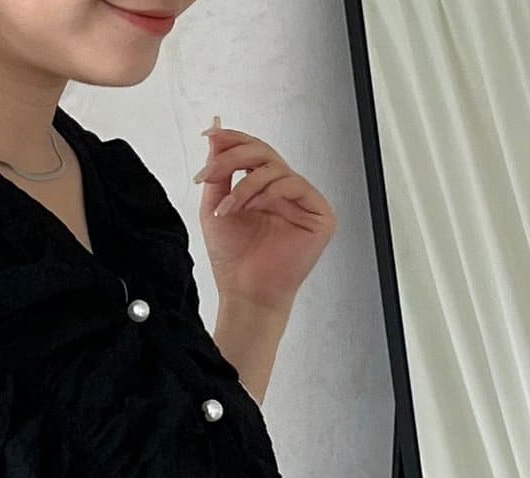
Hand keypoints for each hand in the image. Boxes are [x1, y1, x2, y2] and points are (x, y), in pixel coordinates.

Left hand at [193, 116, 336, 314]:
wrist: (244, 294)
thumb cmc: (233, 261)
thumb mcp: (214, 207)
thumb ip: (217, 172)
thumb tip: (215, 131)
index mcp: (264, 189)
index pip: (253, 153)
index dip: (232, 139)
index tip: (209, 134)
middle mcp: (285, 192)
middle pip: (264, 153)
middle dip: (233, 157)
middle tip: (210, 173)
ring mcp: (304, 202)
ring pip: (275, 168)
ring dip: (244, 185)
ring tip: (226, 209)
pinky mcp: (320, 215)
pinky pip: (295, 185)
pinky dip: (268, 193)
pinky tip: (251, 209)